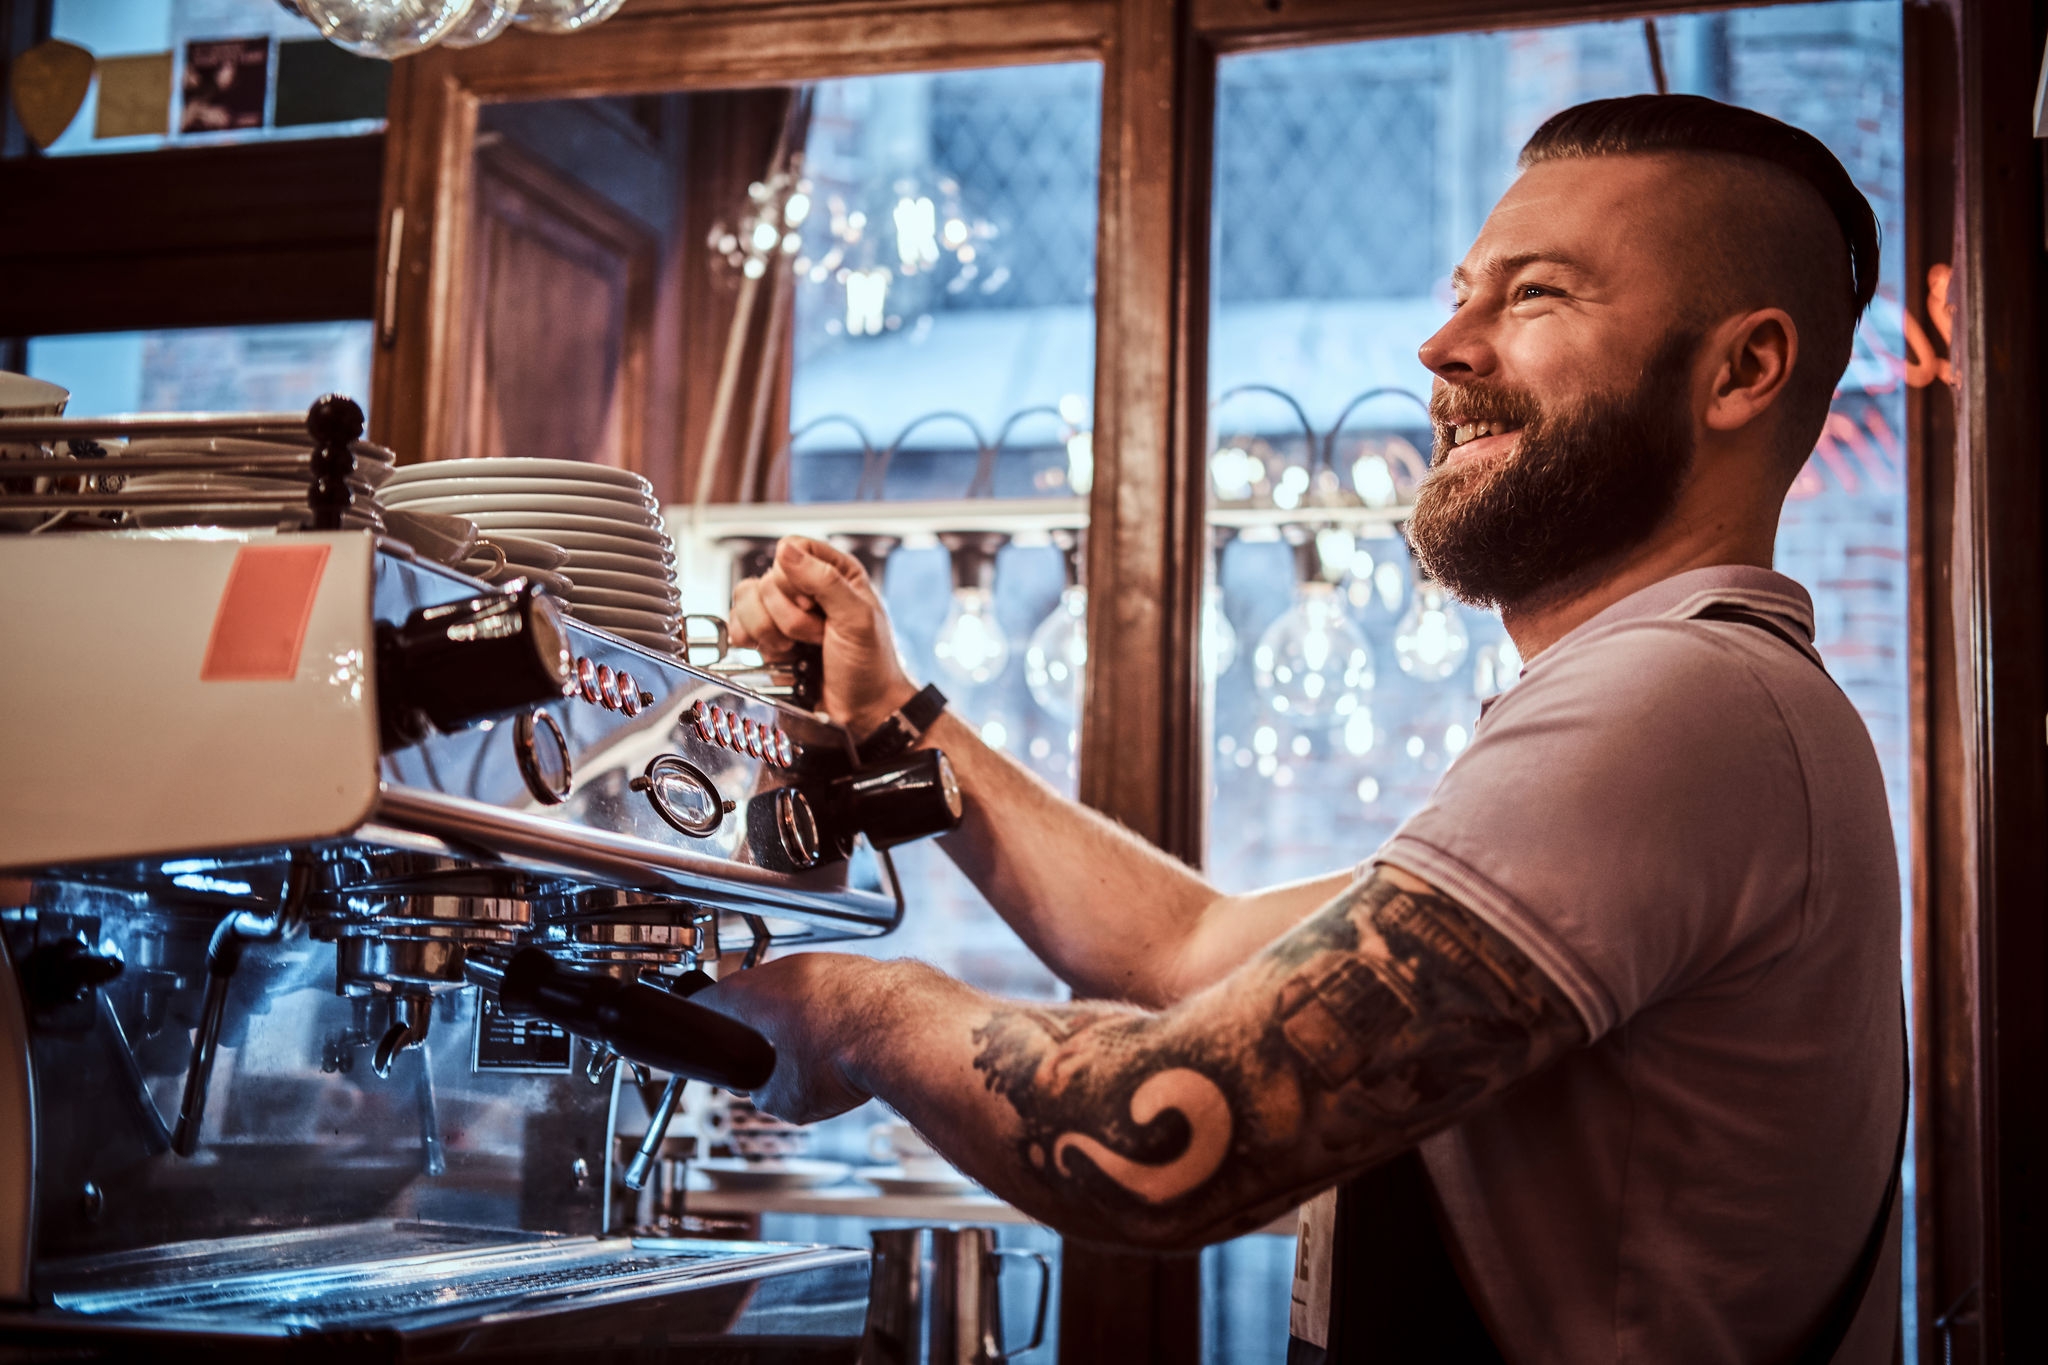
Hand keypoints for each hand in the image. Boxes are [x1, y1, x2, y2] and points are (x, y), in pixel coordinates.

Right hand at [694, 953, 886, 1123]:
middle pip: (759, 999)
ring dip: (805, 1024)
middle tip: (771, 1063)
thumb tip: (766, 1092)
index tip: (706, 1039)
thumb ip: (759, 1092)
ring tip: (821, 1060)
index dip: (704, 1027)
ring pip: (803, 996)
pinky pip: (840, 997)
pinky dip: (841, 1019)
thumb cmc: (844, 1055)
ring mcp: (829, 964)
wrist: (908, 1033)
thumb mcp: (781, 1099)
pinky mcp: (864, 971)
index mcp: (751, 992)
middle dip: (762, 1032)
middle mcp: (787, 968)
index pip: (707, 1002)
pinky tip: (852, 1047)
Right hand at [728, 537, 916, 735]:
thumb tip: (785, 551)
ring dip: (771, 631)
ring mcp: (782, 612)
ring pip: (746, 600)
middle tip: (817, 636)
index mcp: (834, 571)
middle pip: (767, 580)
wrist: (861, 709)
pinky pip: (737, 623)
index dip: (795, 579)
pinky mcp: (766, 636)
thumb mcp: (857, 618)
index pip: (792, 549)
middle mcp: (806, 587)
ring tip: (797, 648)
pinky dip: (752, 641)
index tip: (814, 605)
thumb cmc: (870, 665)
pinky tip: (779, 654)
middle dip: (790, 617)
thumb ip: (824, 581)